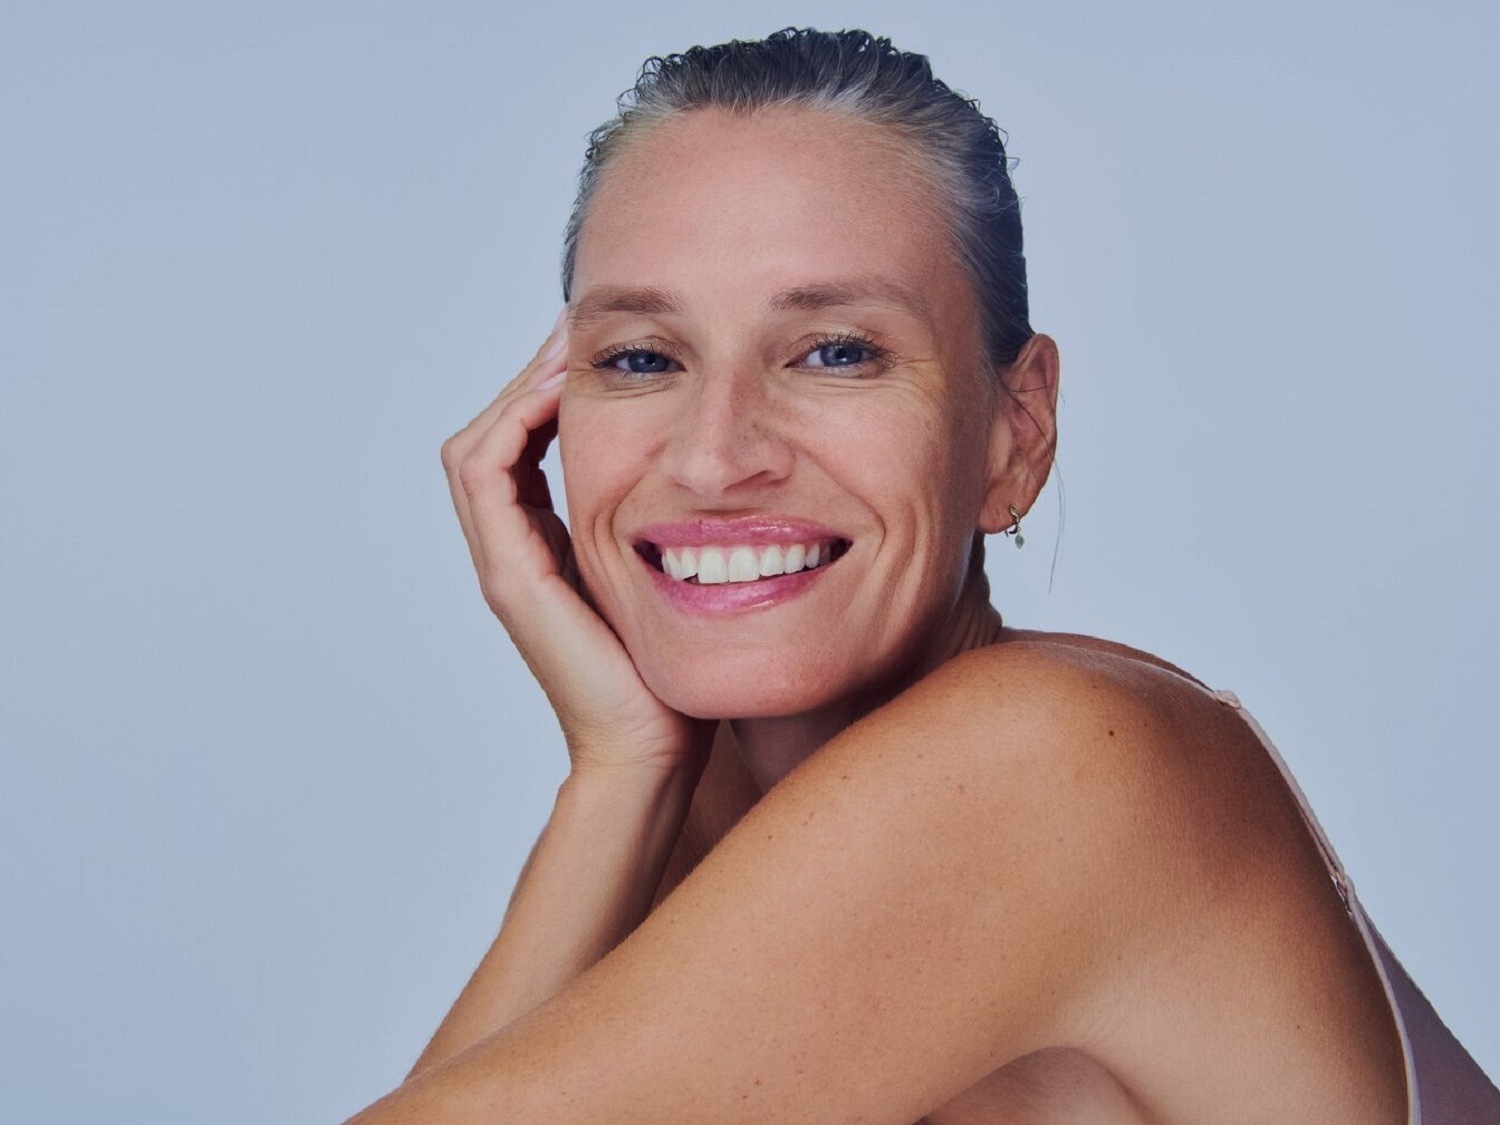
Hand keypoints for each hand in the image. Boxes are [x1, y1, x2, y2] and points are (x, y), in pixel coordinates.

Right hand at [440, 313, 714, 775]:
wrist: (656, 748)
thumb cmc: (676, 672)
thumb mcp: (673, 576)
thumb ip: (673, 527)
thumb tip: (723, 473)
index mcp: (548, 545)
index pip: (524, 444)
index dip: (549, 389)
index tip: (598, 343)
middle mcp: (517, 550)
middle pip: (494, 434)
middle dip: (530, 374)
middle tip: (577, 325)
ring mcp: (507, 564)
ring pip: (479, 447)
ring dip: (517, 388)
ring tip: (566, 345)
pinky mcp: (512, 578)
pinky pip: (487, 477)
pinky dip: (514, 425)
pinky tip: (561, 392)